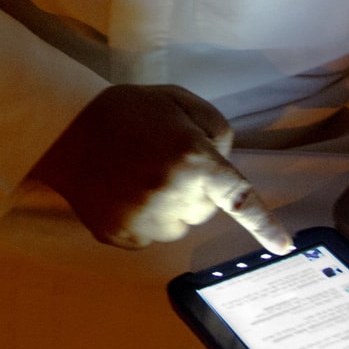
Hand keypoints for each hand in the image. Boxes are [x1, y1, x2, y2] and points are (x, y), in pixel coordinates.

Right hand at [30, 84, 293, 253]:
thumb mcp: (178, 101)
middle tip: (162, 160)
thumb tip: (224, 164)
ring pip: (179, 226)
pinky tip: (123, 192)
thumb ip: (215, 130)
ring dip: (170, 206)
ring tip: (138, 175)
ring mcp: (146, 222)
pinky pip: (150, 237)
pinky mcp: (122, 236)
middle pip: (205, 209)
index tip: (284, 247)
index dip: (264, 225)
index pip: (239, 200)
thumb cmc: (127, 110)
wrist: (64, 129)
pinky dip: (143, 219)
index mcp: (193, 161)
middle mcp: (174, 197)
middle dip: (195, 189)